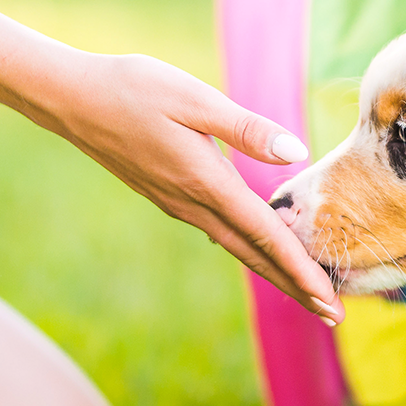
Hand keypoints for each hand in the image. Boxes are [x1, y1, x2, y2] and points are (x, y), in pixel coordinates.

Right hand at [32, 52, 342, 325]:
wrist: (71, 99)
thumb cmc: (133, 89)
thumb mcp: (194, 99)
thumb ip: (246, 128)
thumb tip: (296, 152)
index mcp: (206, 183)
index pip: (265, 236)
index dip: (301, 269)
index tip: (329, 299)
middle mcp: (193, 204)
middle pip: (255, 256)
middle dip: (296, 287)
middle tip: (334, 316)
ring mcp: (178, 204)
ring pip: (237, 247)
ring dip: (275, 271)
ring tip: (308, 290)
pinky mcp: (169, 195)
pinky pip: (219, 231)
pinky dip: (249, 248)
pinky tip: (261, 249)